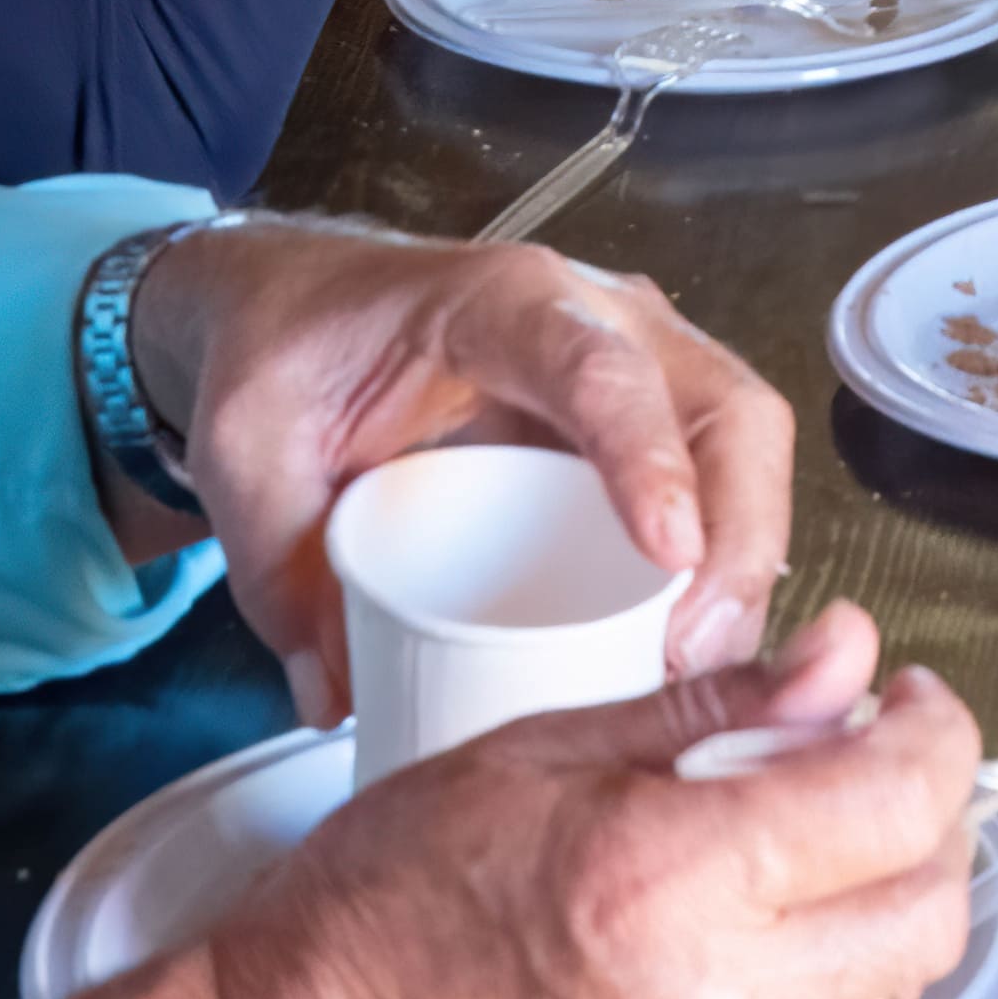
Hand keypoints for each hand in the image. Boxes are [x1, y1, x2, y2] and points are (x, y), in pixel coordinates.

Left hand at [132, 220, 803, 681]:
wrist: (297, 313)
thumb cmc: (289, 358)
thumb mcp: (248, 451)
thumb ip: (276, 569)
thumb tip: (336, 696)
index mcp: (502, 302)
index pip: (599, 368)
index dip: (647, 457)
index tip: (669, 555)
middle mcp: (603, 318)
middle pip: (727, 412)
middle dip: (738, 540)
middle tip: (691, 660)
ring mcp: (644, 368)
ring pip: (749, 454)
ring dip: (747, 570)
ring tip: (696, 680)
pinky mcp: (652, 429)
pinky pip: (729, 490)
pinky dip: (731, 575)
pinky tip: (696, 659)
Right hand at [190, 618, 980, 998]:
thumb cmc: (368, 929)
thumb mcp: (529, 760)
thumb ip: (711, 709)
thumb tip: (841, 657)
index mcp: (667, 884)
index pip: (898, 798)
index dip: (931, 732)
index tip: (909, 707)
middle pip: (930, 909)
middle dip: (921, 825)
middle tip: (863, 782)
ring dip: (865, 926)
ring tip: (774, 888)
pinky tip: (741, 982)